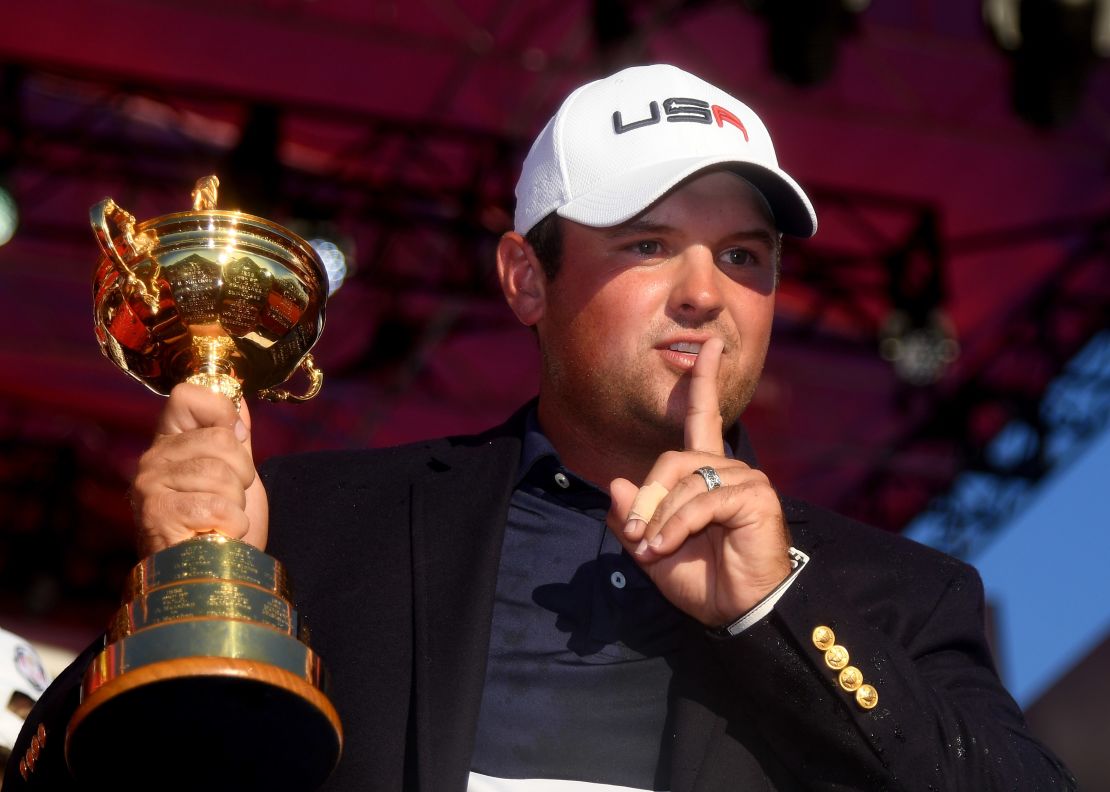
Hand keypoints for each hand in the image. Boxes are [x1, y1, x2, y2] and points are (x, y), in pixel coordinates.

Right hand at [130, 383, 268, 554]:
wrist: (210, 575)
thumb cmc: (220, 525)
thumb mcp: (234, 474)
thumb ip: (233, 438)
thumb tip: (238, 402)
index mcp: (170, 442)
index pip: (189, 396)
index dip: (222, 413)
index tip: (234, 442)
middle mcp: (152, 459)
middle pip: (222, 439)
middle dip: (242, 473)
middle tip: (229, 498)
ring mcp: (150, 486)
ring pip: (222, 474)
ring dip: (236, 503)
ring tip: (220, 519)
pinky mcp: (157, 514)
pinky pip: (217, 506)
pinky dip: (232, 525)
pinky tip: (218, 534)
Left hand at [606, 338, 791, 627]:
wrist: (739, 612)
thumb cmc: (703, 581)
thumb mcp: (653, 549)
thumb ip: (633, 518)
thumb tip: (618, 484)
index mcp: (707, 473)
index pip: (704, 417)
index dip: (706, 380)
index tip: (713, 346)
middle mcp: (728, 469)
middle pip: (672, 459)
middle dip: (646, 498)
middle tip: (634, 535)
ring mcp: (746, 480)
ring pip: (684, 480)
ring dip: (660, 518)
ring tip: (654, 549)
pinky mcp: (756, 497)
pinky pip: (701, 500)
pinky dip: (676, 525)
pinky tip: (667, 546)